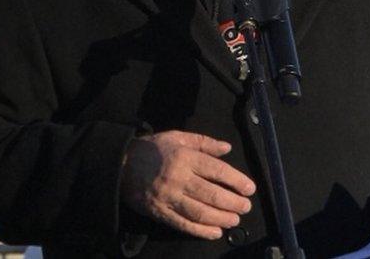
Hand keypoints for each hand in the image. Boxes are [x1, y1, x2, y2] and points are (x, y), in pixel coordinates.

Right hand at [119, 130, 255, 239]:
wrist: (119, 165)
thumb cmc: (152, 149)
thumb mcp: (177, 137)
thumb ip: (204, 142)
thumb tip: (227, 148)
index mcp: (184, 158)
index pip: (216, 170)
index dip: (236, 180)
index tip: (249, 188)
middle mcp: (178, 178)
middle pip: (211, 194)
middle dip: (232, 202)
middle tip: (246, 206)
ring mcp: (168, 198)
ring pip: (199, 212)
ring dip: (221, 218)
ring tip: (235, 220)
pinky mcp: (160, 212)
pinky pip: (183, 225)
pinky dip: (201, 231)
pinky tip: (215, 232)